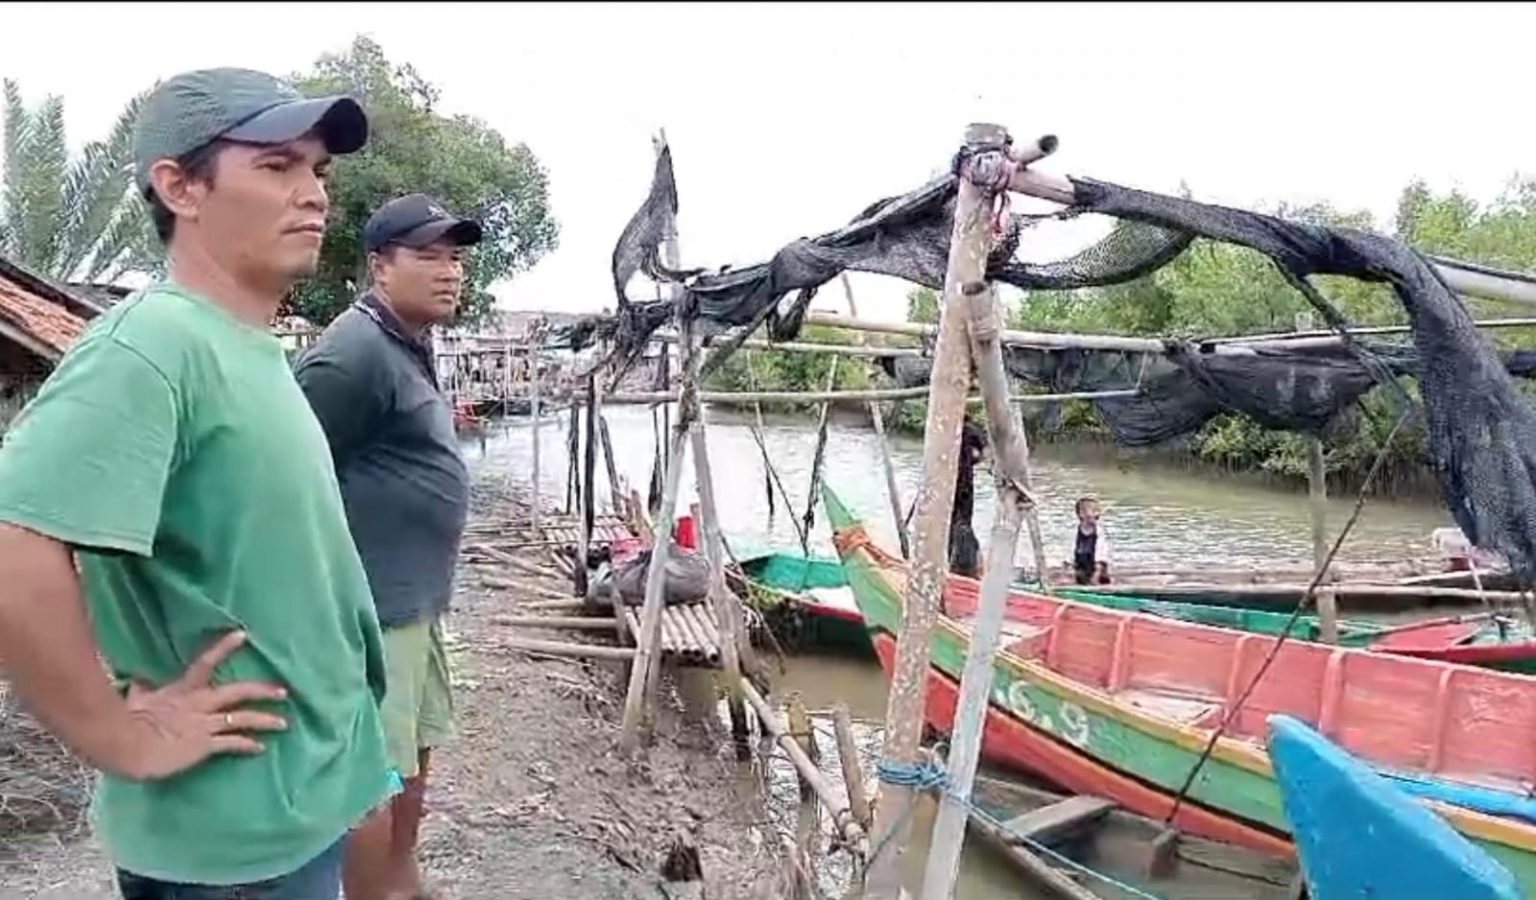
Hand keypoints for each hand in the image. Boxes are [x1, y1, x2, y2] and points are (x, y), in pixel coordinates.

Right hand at [118, 631, 288, 780]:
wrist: (126, 746)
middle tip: (284, 690)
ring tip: (285, 723)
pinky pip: (231, 743)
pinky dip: (247, 745)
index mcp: (182, 690)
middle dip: (261, 690)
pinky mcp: (204, 745)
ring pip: (242, 718)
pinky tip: (260, 747)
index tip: (242, 634)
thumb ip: (140, 689)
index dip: (224, 648)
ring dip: (265, 720)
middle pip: (237, 691)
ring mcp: (204, 724)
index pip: (205, 662)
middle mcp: (199, 704)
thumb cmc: (126, 722)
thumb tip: (135, 680)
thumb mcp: (134, 700)